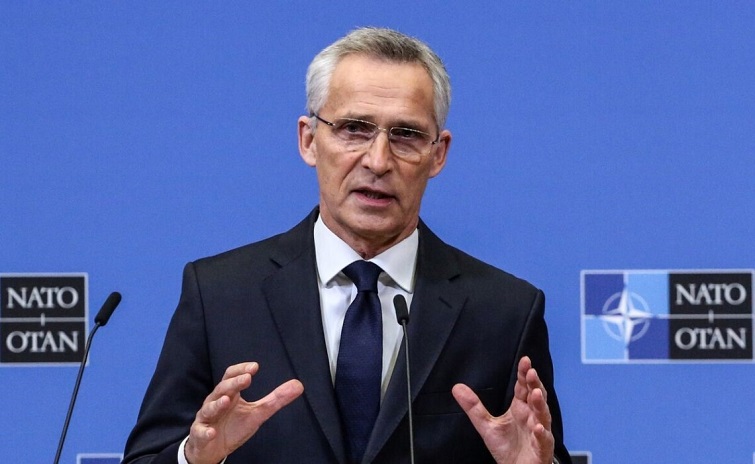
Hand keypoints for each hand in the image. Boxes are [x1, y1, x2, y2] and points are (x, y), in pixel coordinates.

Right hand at [184, 362, 303, 463]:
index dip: (241, 370)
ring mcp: (206, 418)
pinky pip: (201, 432)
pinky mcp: (201, 434)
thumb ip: (275, 399)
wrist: (212, 449)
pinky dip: (206, 431)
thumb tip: (298, 385)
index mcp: (229, 394)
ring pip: (209, 408)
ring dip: (217, 404)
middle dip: (234, 383)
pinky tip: (212, 432)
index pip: (231, 376)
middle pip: (222, 388)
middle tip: (247, 378)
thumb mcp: (257, 413)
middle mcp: (215, 402)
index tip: (255, 367)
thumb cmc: (233, 426)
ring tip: (227, 400)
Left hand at [452, 356, 554, 463]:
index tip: (524, 361)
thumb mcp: (486, 425)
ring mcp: (539, 432)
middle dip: (535, 384)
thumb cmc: (507, 447)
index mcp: (520, 408)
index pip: (523, 387)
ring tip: (536, 393)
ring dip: (540, 404)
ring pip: (543, 416)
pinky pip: (543, 440)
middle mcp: (532, 417)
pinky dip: (542, 434)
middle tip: (531, 372)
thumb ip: (473, 406)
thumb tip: (456, 387)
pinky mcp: (541, 449)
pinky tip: (538, 427)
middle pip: (536, 397)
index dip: (524, 374)